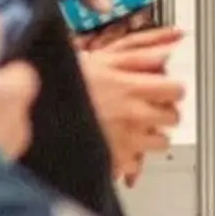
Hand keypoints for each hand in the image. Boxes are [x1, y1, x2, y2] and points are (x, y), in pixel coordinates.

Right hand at [79, 25, 185, 184]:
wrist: (38, 111)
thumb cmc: (65, 83)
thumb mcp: (102, 60)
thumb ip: (139, 55)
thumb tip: (168, 51)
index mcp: (131, 88)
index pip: (176, 90)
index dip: (171, 89)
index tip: (164, 89)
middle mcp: (133, 115)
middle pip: (172, 118)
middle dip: (163, 111)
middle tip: (147, 108)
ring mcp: (125, 141)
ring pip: (161, 142)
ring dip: (151, 135)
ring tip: (133, 127)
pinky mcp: (114, 162)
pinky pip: (137, 164)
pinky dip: (131, 157)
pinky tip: (118, 145)